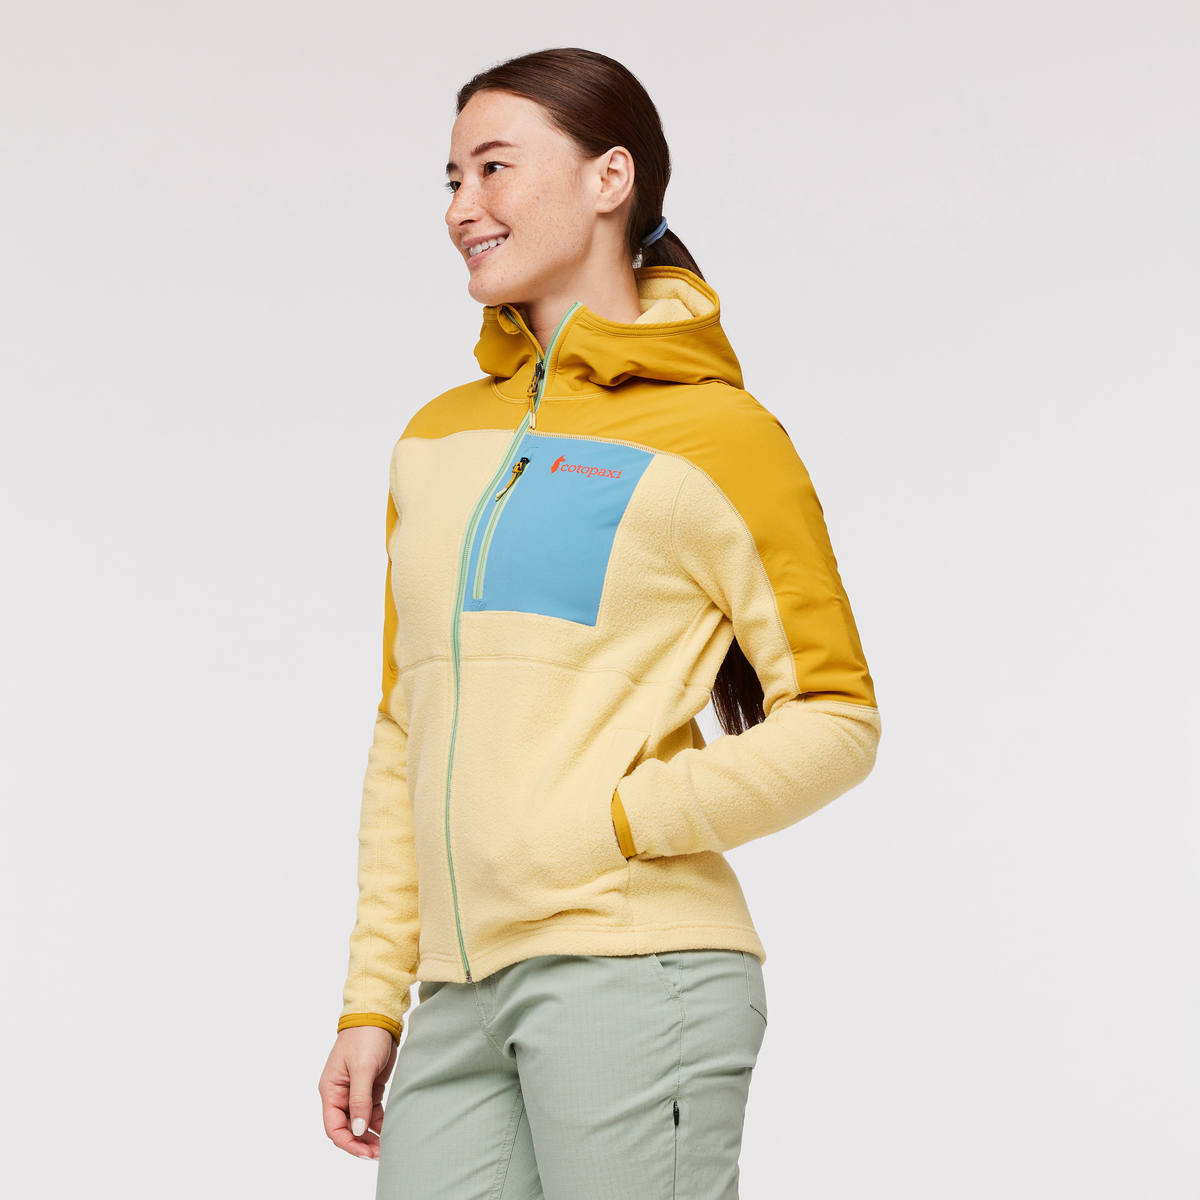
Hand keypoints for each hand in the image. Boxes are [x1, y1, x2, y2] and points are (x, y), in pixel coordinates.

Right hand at [318, 1026, 397, 1159]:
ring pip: (359, 1122)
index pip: (333, 1126)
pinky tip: (388, 1131)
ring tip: (385, 1147)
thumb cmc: (365, 1037)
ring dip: (370, 1136)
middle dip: (360, 1143)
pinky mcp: (369, 1087)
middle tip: (378, 1153)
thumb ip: (359, 1100)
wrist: (378, 1016)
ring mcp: (354, 1091)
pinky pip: (371, 1111)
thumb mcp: (362, 1068)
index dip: (347, 1142)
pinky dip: (378, 1123)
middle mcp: (340, 1093)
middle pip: (346, 1128)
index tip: (365, 1151)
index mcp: (331, 1090)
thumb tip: (357, 1130)